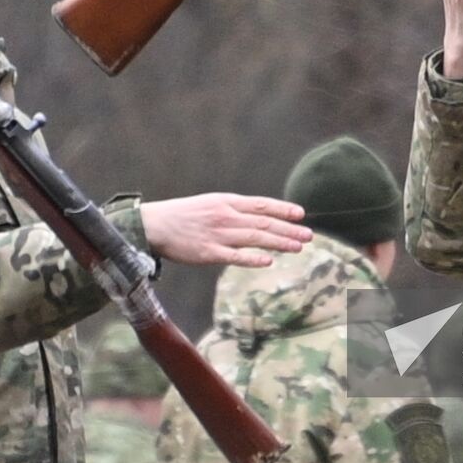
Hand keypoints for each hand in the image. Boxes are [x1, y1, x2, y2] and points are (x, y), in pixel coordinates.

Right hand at [140, 193, 310, 266]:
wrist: (154, 225)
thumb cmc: (182, 215)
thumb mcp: (210, 204)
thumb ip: (232, 210)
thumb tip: (257, 217)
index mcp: (226, 202)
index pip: (261, 205)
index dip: (283, 209)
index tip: (301, 214)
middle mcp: (226, 216)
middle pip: (263, 223)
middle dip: (288, 229)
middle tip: (308, 235)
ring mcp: (218, 234)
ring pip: (255, 238)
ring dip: (279, 242)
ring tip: (297, 247)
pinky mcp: (208, 253)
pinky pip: (235, 256)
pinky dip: (253, 258)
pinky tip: (268, 260)